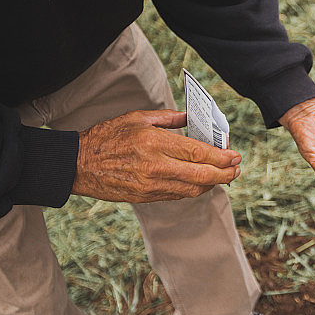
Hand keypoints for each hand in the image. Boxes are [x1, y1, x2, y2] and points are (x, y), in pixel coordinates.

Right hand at [73, 110, 241, 202]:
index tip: (235, 155)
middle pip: (202, 175)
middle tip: (237, 169)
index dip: (222, 157)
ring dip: (213, 184)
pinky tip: (202, 183)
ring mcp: (152, 185)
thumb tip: (192, 118)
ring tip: (225, 176)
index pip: (199, 153)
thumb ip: (169, 118)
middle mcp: (157, 166)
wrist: (78, 164)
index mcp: (156, 142)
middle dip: (225, 173)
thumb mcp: (138, 117)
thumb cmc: (107, 136)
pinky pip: (178, 195)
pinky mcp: (146, 197)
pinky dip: (195, 190)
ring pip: (193, 189)